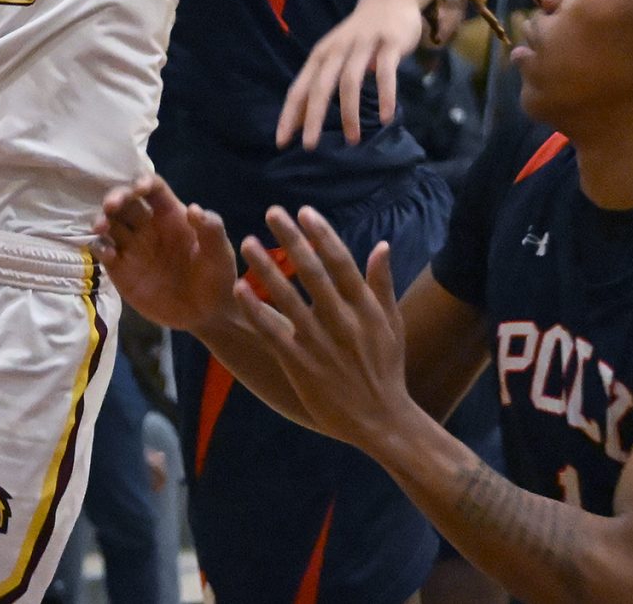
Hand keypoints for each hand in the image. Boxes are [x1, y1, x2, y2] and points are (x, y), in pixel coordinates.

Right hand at [95, 177, 240, 331]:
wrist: (205, 315)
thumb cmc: (216, 278)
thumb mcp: (220, 254)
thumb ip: (211, 230)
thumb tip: (194, 209)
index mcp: (171, 215)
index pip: (154, 189)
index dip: (144, 182)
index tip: (139, 188)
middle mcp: (148, 226)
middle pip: (126, 201)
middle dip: (116, 197)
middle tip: (111, 206)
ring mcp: (132, 246)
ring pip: (110, 223)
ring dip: (102, 220)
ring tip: (101, 228)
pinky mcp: (121, 269)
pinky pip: (104, 251)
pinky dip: (100, 247)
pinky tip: (107, 253)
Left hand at [234, 205, 416, 449]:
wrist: (382, 420)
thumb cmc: (387, 370)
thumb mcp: (392, 324)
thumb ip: (382, 284)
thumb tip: (381, 245)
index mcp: (364, 308)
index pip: (340, 262)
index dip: (322, 234)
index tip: (305, 211)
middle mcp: (341, 320)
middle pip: (312, 272)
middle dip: (292, 239)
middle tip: (272, 212)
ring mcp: (319, 342)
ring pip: (287, 298)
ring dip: (267, 268)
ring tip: (247, 242)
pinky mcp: (300, 364)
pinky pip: (273, 332)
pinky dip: (256, 310)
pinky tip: (240, 289)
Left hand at [276, 0, 421, 147]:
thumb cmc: (358, 35)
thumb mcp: (334, 54)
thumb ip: (321, 81)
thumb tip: (304, 120)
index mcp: (320, 55)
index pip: (299, 88)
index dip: (289, 115)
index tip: (281, 143)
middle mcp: (337, 50)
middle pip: (320, 86)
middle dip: (312, 117)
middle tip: (309, 146)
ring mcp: (363, 45)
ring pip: (350, 82)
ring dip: (349, 113)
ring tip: (352, 141)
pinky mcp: (389, 44)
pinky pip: (385, 73)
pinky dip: (385, 96)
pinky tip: (386, 118)